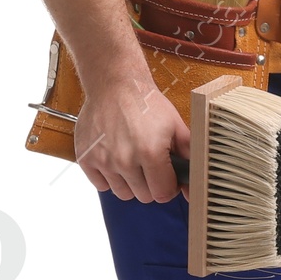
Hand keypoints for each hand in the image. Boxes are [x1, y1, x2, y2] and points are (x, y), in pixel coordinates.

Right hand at [74, 66, 189, 201]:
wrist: (115, 84)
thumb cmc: (146, 103)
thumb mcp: (176, 125)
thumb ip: (189, 157)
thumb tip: (194, 186)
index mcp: (150, 153)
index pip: (162, 194)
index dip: (168, 187)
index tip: (166, 177)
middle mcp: (124, 159)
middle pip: (143, 196)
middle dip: (150, 184)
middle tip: (149, 164)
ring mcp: (103, 160)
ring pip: (122, 193)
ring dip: (129, 182)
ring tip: (132, 160)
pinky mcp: (86, 158)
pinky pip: (101, 185)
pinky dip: (109, 177)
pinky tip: (115, 159)